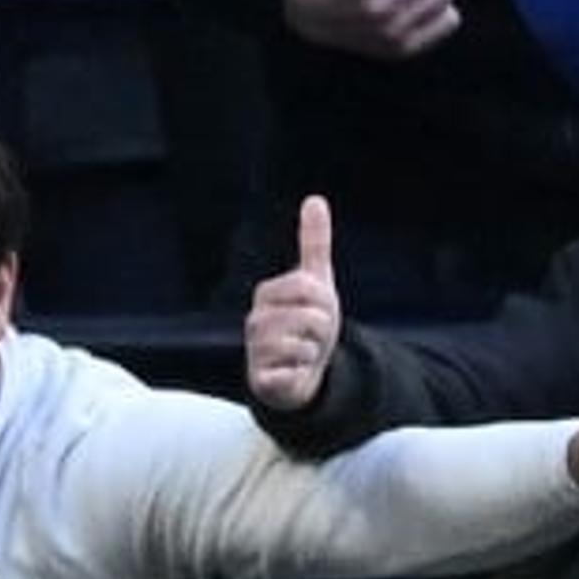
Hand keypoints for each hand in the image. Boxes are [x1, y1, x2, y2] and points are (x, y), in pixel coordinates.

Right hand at [242, 195, 338, 412]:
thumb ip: (313, 242)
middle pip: (310, 317)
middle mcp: (255, 321)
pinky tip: (294, 373)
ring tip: (304, 355)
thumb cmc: (307, 324)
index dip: (324, 301)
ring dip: (313, 353)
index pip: (308, 287)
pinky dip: (302, 374)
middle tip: (312, 336)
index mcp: (267, 294)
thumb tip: (315, 199)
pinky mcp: (260, 379)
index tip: (316, 310)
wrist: (302, 371)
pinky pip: (293, 371)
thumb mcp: (317, 282)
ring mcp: (255, 350)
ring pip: (303, 345)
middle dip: (322, 330)